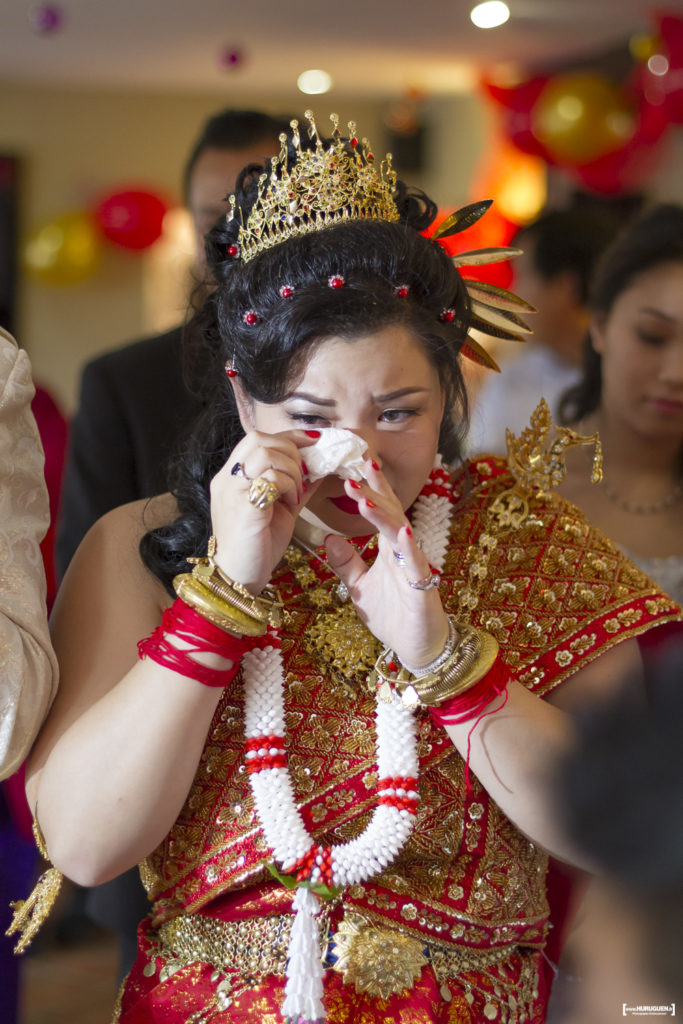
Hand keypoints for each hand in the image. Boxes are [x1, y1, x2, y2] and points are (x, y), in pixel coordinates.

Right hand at [210, 430, 320, 592]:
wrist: (240, 578)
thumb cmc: (258, 546)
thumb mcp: (280, 509)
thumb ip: (295, 486)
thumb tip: (319, 469)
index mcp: (232, 477)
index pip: (256, 438)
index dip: (288, 437)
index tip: (313, 443)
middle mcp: (227, 479)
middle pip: (259, 439)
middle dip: (290, 450)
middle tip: (303, 474)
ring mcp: (232, 490)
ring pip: (265, 453)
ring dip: (291, 469)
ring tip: (296, 492)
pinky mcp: (243, 506)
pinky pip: (270, 478)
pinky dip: (288, 485)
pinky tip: (291, 503)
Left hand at [324, 459, 448, 667]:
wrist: (417, 648)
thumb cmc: (393, 615)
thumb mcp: (359, 587)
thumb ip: (346, 562)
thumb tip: (328, 537)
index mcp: (389, 549)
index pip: (381, 511)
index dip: (372, 488)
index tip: (359, 464)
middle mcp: (403, 552)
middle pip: (390, 514)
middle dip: (373, 494)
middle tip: (354, 473)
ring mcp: (414, 567)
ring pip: (400, 534)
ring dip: (383, 515)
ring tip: (365, 500)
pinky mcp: (422, 588)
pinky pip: (416, 564)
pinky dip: (409, 548)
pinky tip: (402, 532)